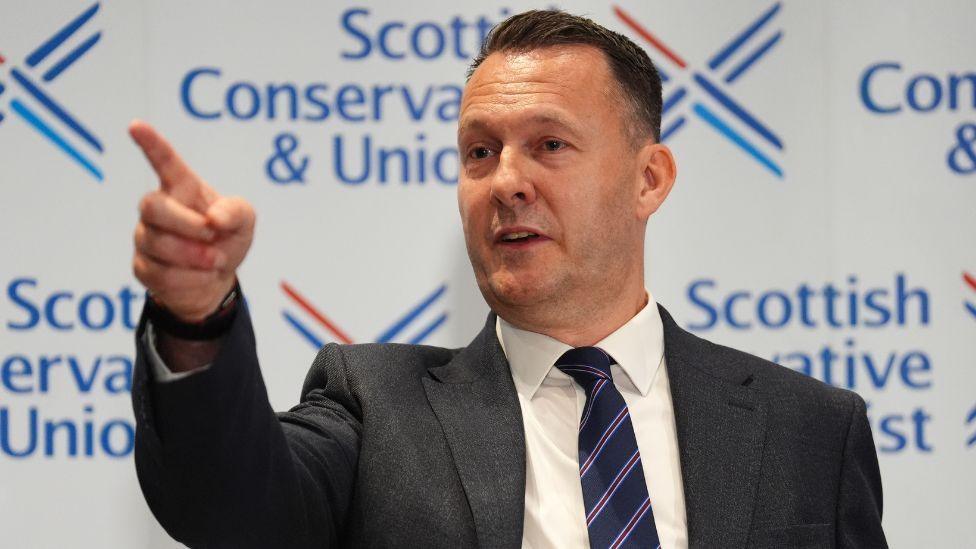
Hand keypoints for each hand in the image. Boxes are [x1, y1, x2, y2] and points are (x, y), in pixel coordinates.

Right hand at [130, 120, 255, 321]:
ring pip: (157, 244)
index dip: (150, 144)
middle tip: (212, 236)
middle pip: (151, 206)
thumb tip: (214, 218)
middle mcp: (158, 208)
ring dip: (195, 256)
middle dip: (186, 225)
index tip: (136, 126)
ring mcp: (145, 237)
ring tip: (215, 260)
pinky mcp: (142, 267)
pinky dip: (191, 278)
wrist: (216, 280)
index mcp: (182, 188)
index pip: (163, 161)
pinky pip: (161, 273)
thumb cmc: (226, 240)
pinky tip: (202, 276)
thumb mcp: (244, 222)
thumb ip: (236, 211)